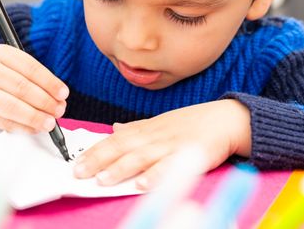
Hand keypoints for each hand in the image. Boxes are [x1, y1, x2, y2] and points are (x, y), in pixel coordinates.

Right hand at [0, 44, 68, 132]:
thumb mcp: (10, 62)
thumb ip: (32, 77)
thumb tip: (58, 98)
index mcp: (1, 53)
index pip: (30, 68)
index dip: (50, 82)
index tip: (64, 94)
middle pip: (21, 88)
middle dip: (45, 102)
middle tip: (59, 110)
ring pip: (10, 107)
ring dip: (34, 117)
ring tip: (50, 123)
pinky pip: (2, 122)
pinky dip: (22, 127)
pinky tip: (34, 128)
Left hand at [73, 99, 251, 189]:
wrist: (225, 119)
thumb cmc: (193, 123)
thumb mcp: (162, 122)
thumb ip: (138, 127)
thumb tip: (115, 129)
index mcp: (148, 128)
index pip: (116, 139)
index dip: (96, 151)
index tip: (77, 162)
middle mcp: (156, 136)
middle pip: (123, 148)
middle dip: (100, 160)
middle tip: (80, 172)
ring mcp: (172, 146)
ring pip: (142, 157)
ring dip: (121, 169)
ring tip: (102, 180)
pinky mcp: (189, 155)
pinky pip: (170, 167)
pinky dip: (156, 176)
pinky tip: (142, 185)